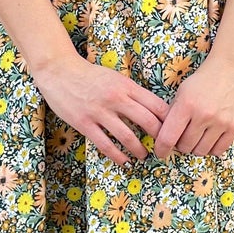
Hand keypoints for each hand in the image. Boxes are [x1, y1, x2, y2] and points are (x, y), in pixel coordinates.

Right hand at [33, 53, 168, 166]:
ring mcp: (100, 112)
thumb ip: (132, 93)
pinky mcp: (85, 123)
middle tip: (164, 148)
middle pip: (148, 122)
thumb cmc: (90, 75)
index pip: (157, 105)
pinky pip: (105, 144)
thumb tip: (153, 110)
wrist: (59, 71)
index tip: (174, 132)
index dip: (169, 121)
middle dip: (160, 139)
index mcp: (127, 86)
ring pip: (128, 136)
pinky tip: (125, 161)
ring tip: (144, 156)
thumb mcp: (116, 78)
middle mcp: (116, 98)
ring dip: (139, 150)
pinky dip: (118, 156)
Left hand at [152, 51, 233, 160]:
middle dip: (180, 144)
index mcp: (186, 105)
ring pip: (200, 151)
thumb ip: (173, 114)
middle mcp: (203, 115)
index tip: (160, 152)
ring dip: (195, 147)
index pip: (168, 137)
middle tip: (182, 136)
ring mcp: (220, 122)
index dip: (161, 149)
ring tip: (196, 136)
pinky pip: (218, 150)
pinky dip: (211, 148)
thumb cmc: (203, 79)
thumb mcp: (182, 92)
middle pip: (185, 147)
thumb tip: (165, 137)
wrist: (232, 68)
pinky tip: (209, 139)